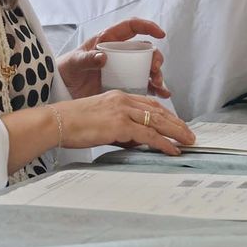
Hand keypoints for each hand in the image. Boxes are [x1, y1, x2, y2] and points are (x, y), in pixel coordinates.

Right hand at [53, 91, 194, 154]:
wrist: (57, 122)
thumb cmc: (73, 124)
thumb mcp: (101, 121)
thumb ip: (120, 128)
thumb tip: (136, 140)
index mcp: (119, 97)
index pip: (150, 104)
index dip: (167, 114)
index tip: (177, 124)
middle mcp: (123, 100)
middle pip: (159, 111)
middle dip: (177, 123)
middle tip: (190, 134)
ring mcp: (122, 111)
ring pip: (158, 121)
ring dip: (176, 132)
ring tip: (188, 142)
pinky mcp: (119, 124)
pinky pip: (148, 134)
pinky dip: (163, 143)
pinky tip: (172, 149)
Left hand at [57, 18, 169, 99]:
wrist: (60, 90)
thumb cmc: (65, 70)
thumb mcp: (73, 63)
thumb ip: (86, 59)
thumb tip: (103, 57)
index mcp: (108, 41)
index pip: (131, 27)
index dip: (147, 27)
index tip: (159, 34)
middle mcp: (119, 54)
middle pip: (145, 50)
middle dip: (155, 57)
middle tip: (155, 68)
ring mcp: (123, 69)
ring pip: (147, 68)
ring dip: (157, 74)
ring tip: (158, 84)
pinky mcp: (124, 85)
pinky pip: (144, 85)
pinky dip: (155, 89)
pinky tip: (162, 93)